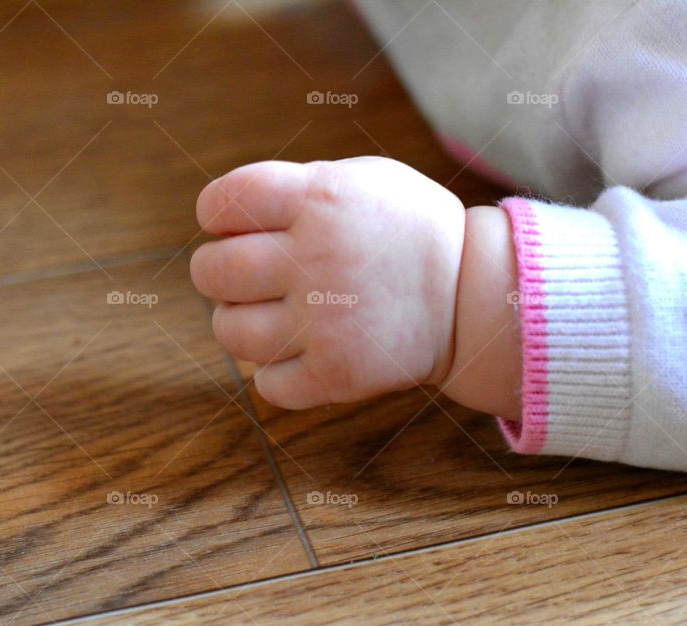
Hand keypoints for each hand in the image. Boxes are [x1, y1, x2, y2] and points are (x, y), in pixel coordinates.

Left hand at [190, 157, 466, 408]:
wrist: (473, 293)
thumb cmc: (409, 230)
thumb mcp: (363, 178)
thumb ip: (296, 187)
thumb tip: (226, 215)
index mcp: (320, 200)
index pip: (223, 202)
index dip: (215, 214)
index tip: (231, 225)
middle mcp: (316, 258)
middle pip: (213, 271)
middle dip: (216, 272)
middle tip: (243, 276)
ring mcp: (325, 321)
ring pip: (231, 332)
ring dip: (238, 324)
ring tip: (267, 316)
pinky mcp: (338, 374)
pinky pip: (268, 385)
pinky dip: (275, 374)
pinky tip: (298, 354)